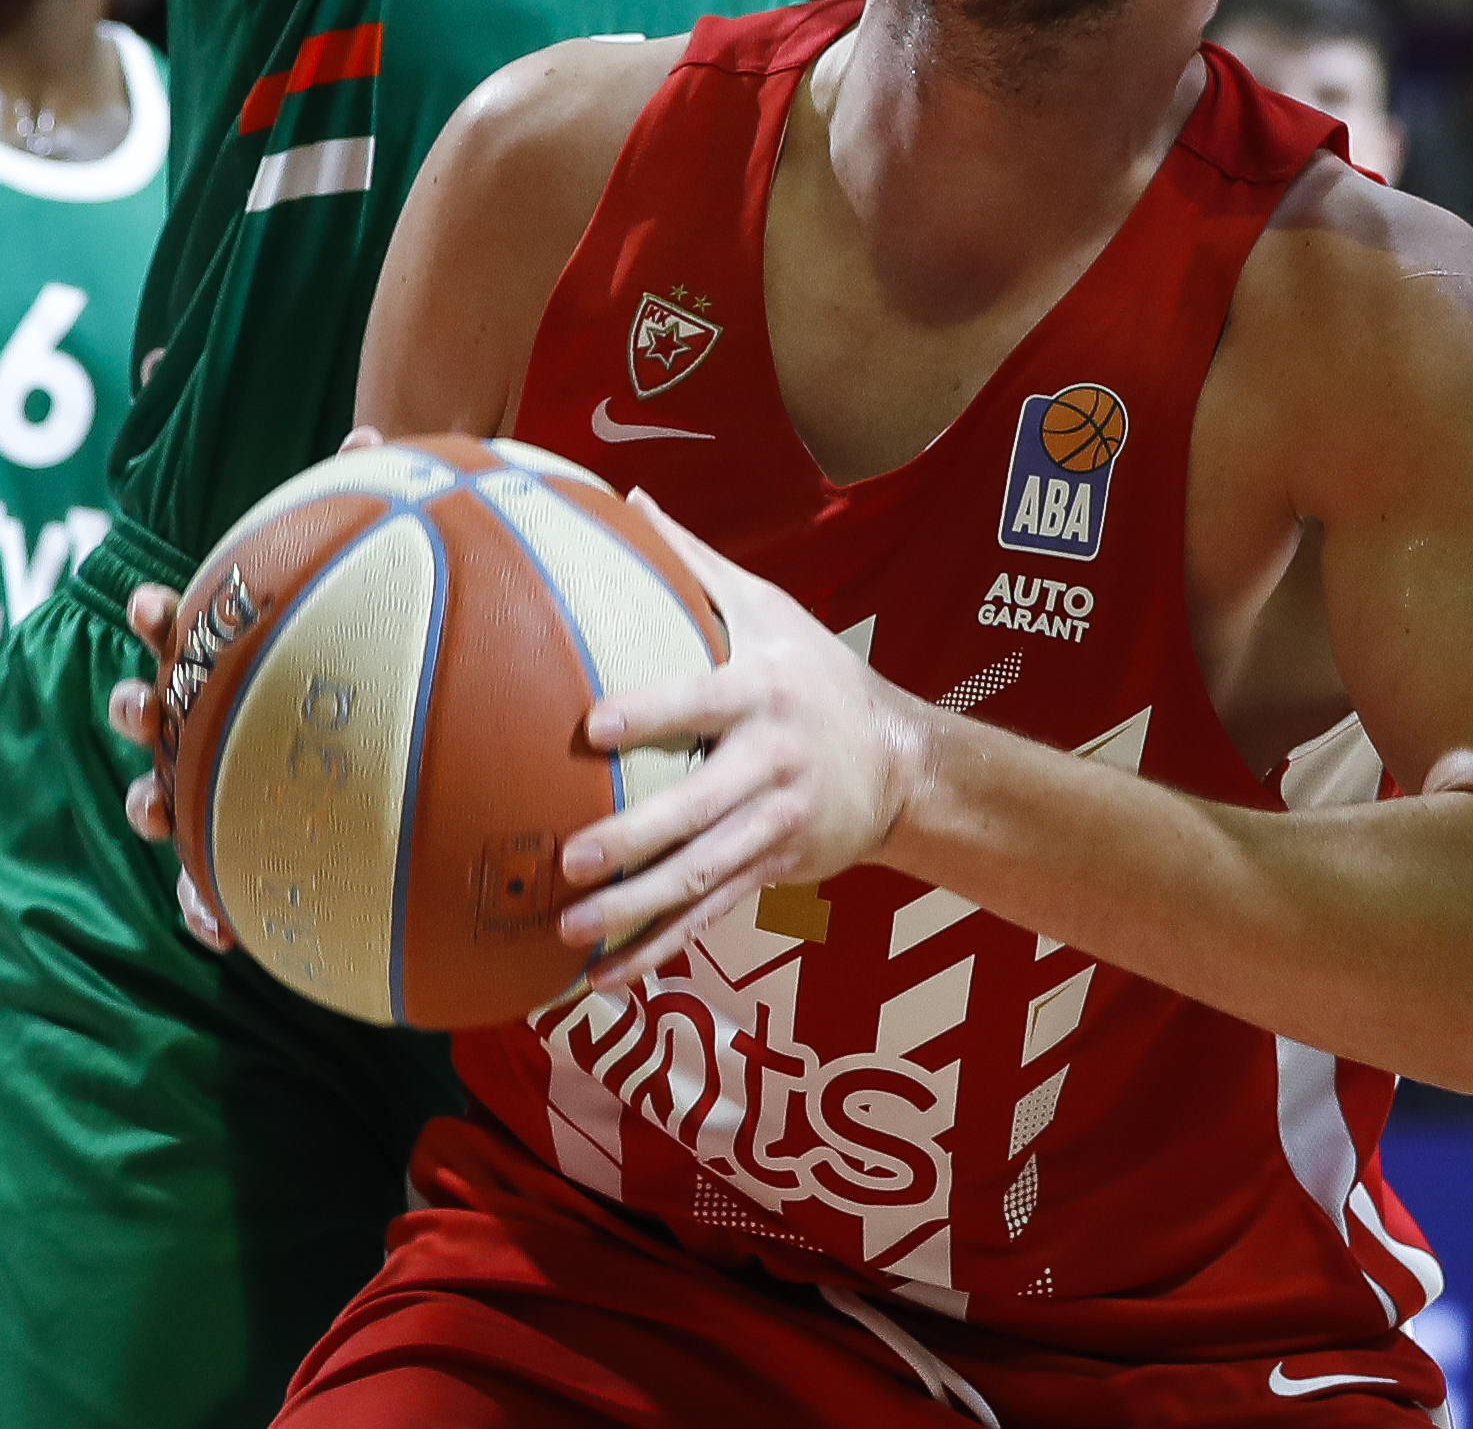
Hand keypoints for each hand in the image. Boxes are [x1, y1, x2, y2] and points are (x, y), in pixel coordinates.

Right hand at [109, 423, 388, 955]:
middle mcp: (208, 721)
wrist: (371, 748)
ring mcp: (210, 787)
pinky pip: (209, 890)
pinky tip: (224, 933)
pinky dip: (208, 909)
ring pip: (162, 800)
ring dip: (154, 807)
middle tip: (143, 700)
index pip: (181, 630)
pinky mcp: (232, 854)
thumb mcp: (364, 582)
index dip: (162, 617)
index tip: (156, 604)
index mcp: (230, 660)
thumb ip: (360, 507)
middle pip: (155, 710)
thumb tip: (374, 430)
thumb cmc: (353, 648)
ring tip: (157, 813)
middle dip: (142, 706)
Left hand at [556, 496, 920, 990]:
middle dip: (637, 838)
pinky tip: (604, 975)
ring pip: (702, 875)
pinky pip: (711, 916)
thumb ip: (695, 561)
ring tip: (570, 930)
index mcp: (763, 692)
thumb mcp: (771, 607)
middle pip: (699, 806)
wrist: (902, 761)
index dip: (653, 713)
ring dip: (636, 908)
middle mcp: (771, 761)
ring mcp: (775, 823)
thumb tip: (626, 497)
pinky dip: (658, 948)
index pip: (703, 701)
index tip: (595, 726)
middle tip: (570, 859)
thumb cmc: (818, 671)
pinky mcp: (774, 869)